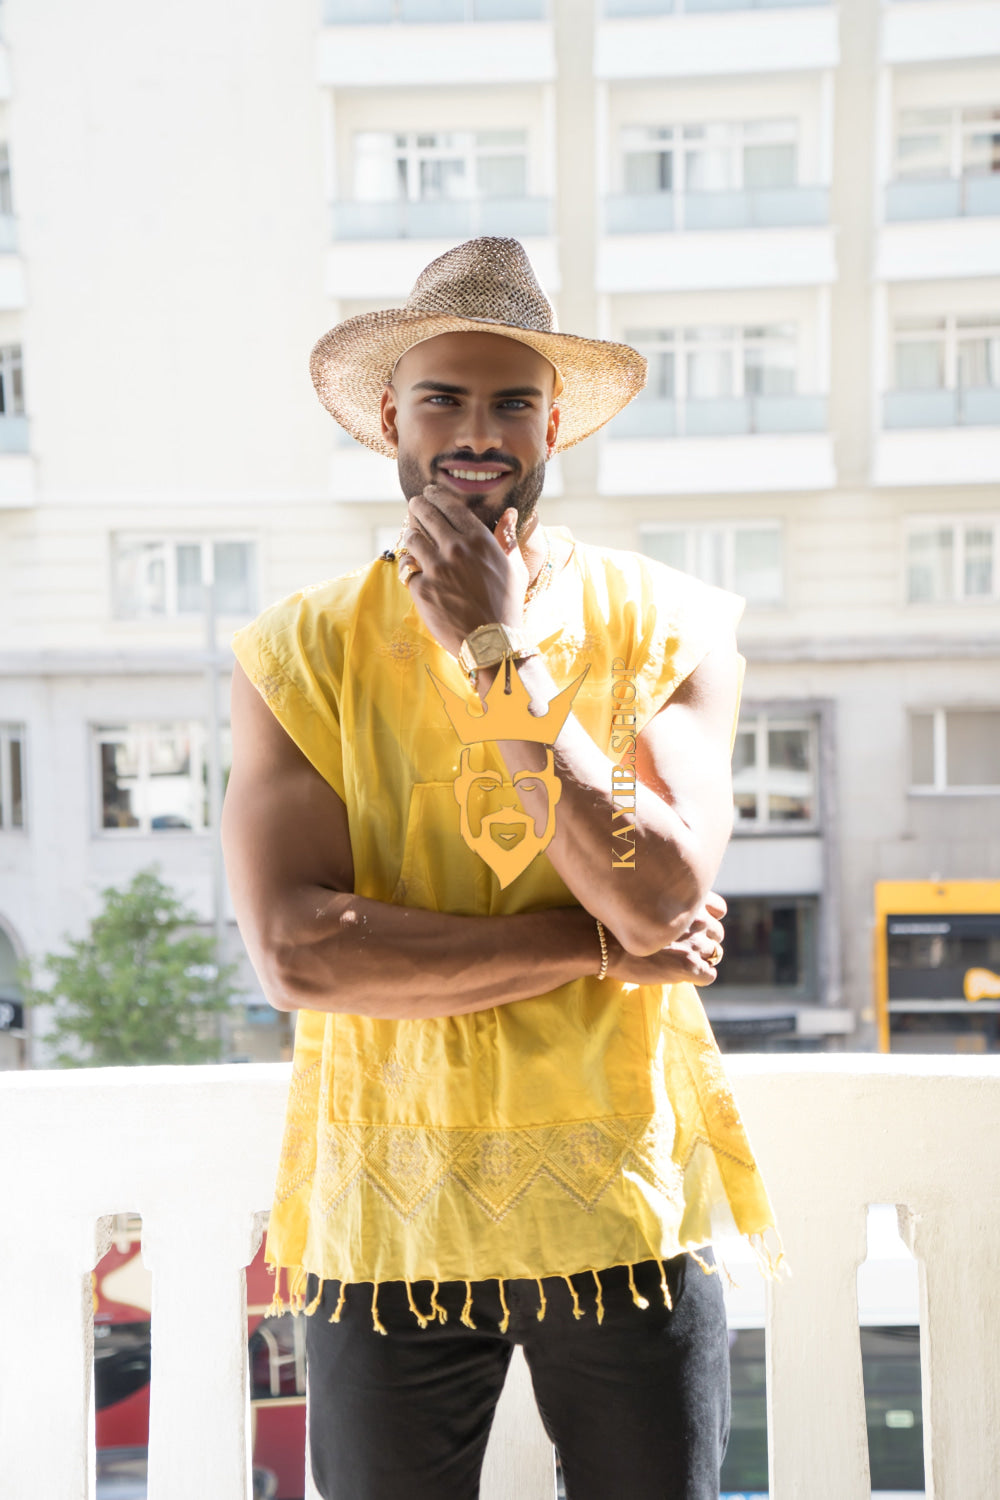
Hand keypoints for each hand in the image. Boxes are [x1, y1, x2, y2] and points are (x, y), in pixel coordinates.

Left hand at [398, 486, 527, 655]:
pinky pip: (408, 569)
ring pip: (412, 539)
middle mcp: (456, 549)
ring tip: (413, 537)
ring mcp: (436, 568)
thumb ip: (506, 539)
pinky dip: (410, 567)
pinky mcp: (422, 589)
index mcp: (479, 540)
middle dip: (418, 506)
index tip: (430, 493)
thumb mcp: (514, 569)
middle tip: (415, 504)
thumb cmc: (507, 606)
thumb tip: (510, 513)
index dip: (436, 496)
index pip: (450, 506)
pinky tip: (413, 567)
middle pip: (426, 515)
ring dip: (411, 536)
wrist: (492, 643)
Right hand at [604, 891, 726, 987]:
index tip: (690, 927)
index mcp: (688, 899)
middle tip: (679, 948)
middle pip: (717, 933)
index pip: (719, 910)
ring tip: (677, 962)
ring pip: (714, 954)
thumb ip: (668, 901)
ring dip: (700, 959)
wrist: (601, 941)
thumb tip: (671, 909)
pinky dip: (698, 977)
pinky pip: (709, 975)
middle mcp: (697, 918)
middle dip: (702, 941)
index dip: (707, 919)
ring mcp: (695, 942)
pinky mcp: (689, 966)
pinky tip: (679, 975)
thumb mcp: (647, 899)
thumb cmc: (617, 920)